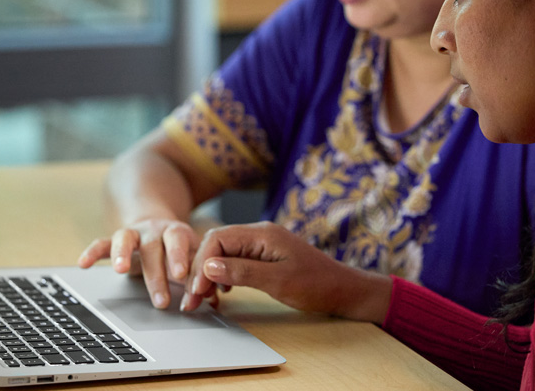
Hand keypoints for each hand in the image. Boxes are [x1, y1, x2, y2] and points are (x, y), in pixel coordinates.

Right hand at [78, 218, 198, 308]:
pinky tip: (83, 264)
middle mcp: (153, 230)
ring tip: (120, 270)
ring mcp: (133, 233)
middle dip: (156, 275)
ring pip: (125, 238)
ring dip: (122, 253)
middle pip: (153, 247)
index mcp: (176, 232)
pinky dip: (92, 252)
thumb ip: (201, 276)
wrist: (157, 224)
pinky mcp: (115, 240)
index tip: (181, 277)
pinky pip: (101, 243)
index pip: (178, 241)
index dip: (179, 257)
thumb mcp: (191, 256)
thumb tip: (213, 299)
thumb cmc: (177, 248)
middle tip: (160, 301)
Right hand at [179, 222, 392, 322]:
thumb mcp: (278, 281)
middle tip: (191, 300)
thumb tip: (209, 267)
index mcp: (262, 234)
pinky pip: (234, 261)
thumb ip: (243, 272)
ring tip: (202, 299)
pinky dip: (222, 276)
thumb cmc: (317, 285)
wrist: (343, 290)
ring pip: (223, 254)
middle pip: (217, 246)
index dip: (201, 264)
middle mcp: (259, 234)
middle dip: (200, 272)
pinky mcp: (264, 256)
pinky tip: (221, 292)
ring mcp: (262, 245)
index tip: (196, 290)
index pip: (218, 239)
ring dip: (209, 276)